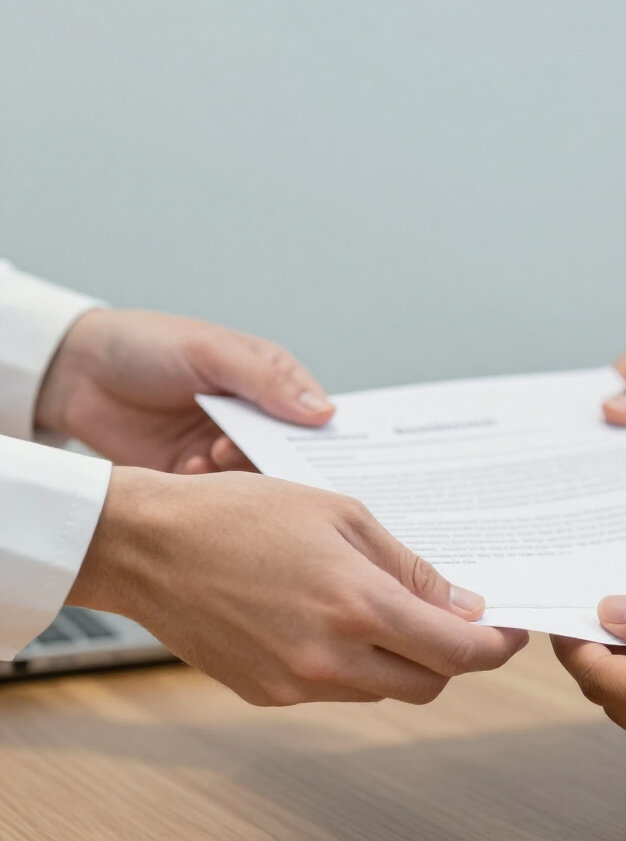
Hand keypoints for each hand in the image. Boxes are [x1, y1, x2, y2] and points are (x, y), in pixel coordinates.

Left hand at [35, 309, 334, 472]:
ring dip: (243, 472)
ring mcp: (225, 448)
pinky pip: (220, 495)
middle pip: (290, 453)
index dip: (328, 437)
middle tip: (271, 462)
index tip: (336, 458)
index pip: (314, 415)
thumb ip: (267, 382)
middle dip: (284, 461)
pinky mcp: (195, 475)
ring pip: (257, 477)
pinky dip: (212, 487)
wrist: (74, 374)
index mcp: (270, 382)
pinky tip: (192, 467)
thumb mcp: (212, 351)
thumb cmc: (147, 345)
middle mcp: (253, 419)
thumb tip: (325, 412)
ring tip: (216, 453)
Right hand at [69, 468, 526, 705]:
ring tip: (388, 612)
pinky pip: (336, 690)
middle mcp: (331, 658)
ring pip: (383, 690)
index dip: (495, 648)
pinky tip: (336, 623)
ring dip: (403, 661)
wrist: (148, 545)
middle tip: (455, 620)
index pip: (456, 652)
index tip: (510, 634)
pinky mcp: (267, 694)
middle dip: (453, 656)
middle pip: (428, 683)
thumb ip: (409, 568)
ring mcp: (296, 684)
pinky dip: (355, 665)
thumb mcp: (341, 515)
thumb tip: (463, 605)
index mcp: (358, 606)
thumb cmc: (242, 513)